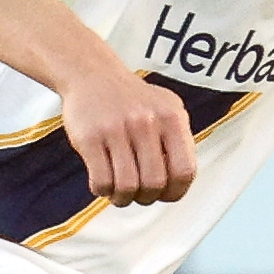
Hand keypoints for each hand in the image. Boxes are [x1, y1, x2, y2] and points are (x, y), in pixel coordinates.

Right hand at [62, 69, 195, 205]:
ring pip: (127, 186)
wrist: (92, 74)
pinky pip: (101, 180)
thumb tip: (180, 183)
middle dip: (146, 198)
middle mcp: (146, 121)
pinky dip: (102, 190)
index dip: (175, 192)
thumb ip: (179, 141)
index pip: (184, 171)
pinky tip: (103, 183)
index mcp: (171, 118)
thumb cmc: (131, 99)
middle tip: (138, 194)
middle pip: (154, 183)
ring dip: (123, 199)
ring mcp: (116, 129)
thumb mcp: (166, 109)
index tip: (165, 194)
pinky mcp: (89, 137)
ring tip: (119, 193)